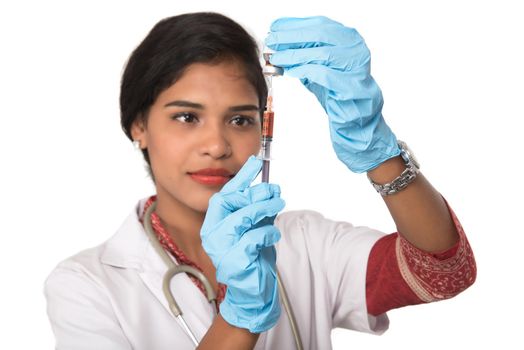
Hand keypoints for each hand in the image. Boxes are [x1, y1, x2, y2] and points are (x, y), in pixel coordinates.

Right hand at [200, 155, 284, 332]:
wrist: (252, 292)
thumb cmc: (252, 258)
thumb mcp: (254, 227)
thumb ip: (256, 209)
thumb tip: (268, 186)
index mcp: (214, 224)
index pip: (225, 194)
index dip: (241, 178)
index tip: (255, 162)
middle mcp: (213, 235)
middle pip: (230, 202)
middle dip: (254, 193)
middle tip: (275, 190)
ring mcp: (221, 249)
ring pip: (242, 218)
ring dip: (263, 208)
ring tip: (278, 205)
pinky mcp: (234, 262)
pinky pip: (252, 238)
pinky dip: (266, 232)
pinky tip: (273, 233)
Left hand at [265, 16, 399, 172]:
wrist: (357, 120)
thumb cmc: (338, 93)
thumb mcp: (317, 68)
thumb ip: (303, 54)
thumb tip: (277, 43)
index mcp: (348, 38)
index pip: (318, 24)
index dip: (293, 25)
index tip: (273, 28)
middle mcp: (355, 48)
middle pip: (319, 34)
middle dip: (291, 37)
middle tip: (271, 42)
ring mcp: (356, 66)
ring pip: (321, 53)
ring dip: (294, 55)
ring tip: (277, 58)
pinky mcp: (353, 86)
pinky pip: (326, 75)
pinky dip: (306, 71)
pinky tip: (292, 72)